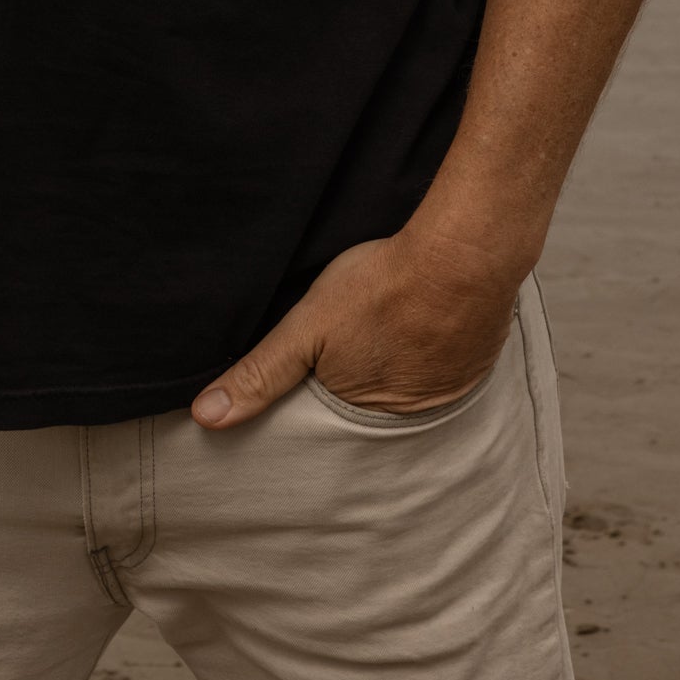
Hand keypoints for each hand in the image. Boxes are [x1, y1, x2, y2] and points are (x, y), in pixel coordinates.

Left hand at [191, 224, 518, 428]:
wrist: (460, 258)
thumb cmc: (379, 288)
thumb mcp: (305, 327)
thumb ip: (259, 373)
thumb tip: (205, 418)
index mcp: (360, 415)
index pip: (331, 420)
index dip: (322, 395)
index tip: (318, 375)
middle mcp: (406, 418)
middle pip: (372, 408)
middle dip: (361, 388)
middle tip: (360, 348)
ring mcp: (445, 393)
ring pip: (410, 388)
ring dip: (400, 369)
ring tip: (389, 336)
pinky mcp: (473, 366)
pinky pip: (445, 370)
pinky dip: (433, 354)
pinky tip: (424, 326)